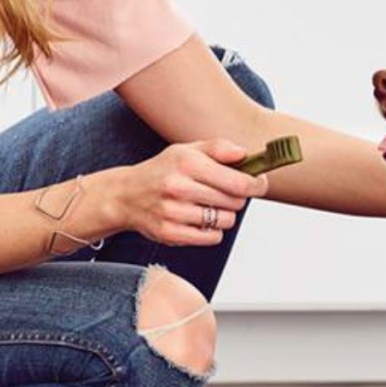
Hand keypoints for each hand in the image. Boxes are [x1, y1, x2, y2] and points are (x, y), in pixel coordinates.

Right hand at [103, 140, 268, 245]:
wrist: (125, 196)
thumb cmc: (162, 171)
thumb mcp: (186, 150)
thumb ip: (218, 148)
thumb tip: (245, 154)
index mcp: (187, 163)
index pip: (238, 182)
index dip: (256, 185)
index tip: (260, 183)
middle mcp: (179, 187)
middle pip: (234, 202)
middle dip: (238, 198)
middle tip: (227, 194)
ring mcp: (174, 213)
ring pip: (225, 221)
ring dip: (225, 215)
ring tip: (211, 206)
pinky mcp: (171, 234)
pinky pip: (212, 237)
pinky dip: (213, 230)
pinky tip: (201, 220)